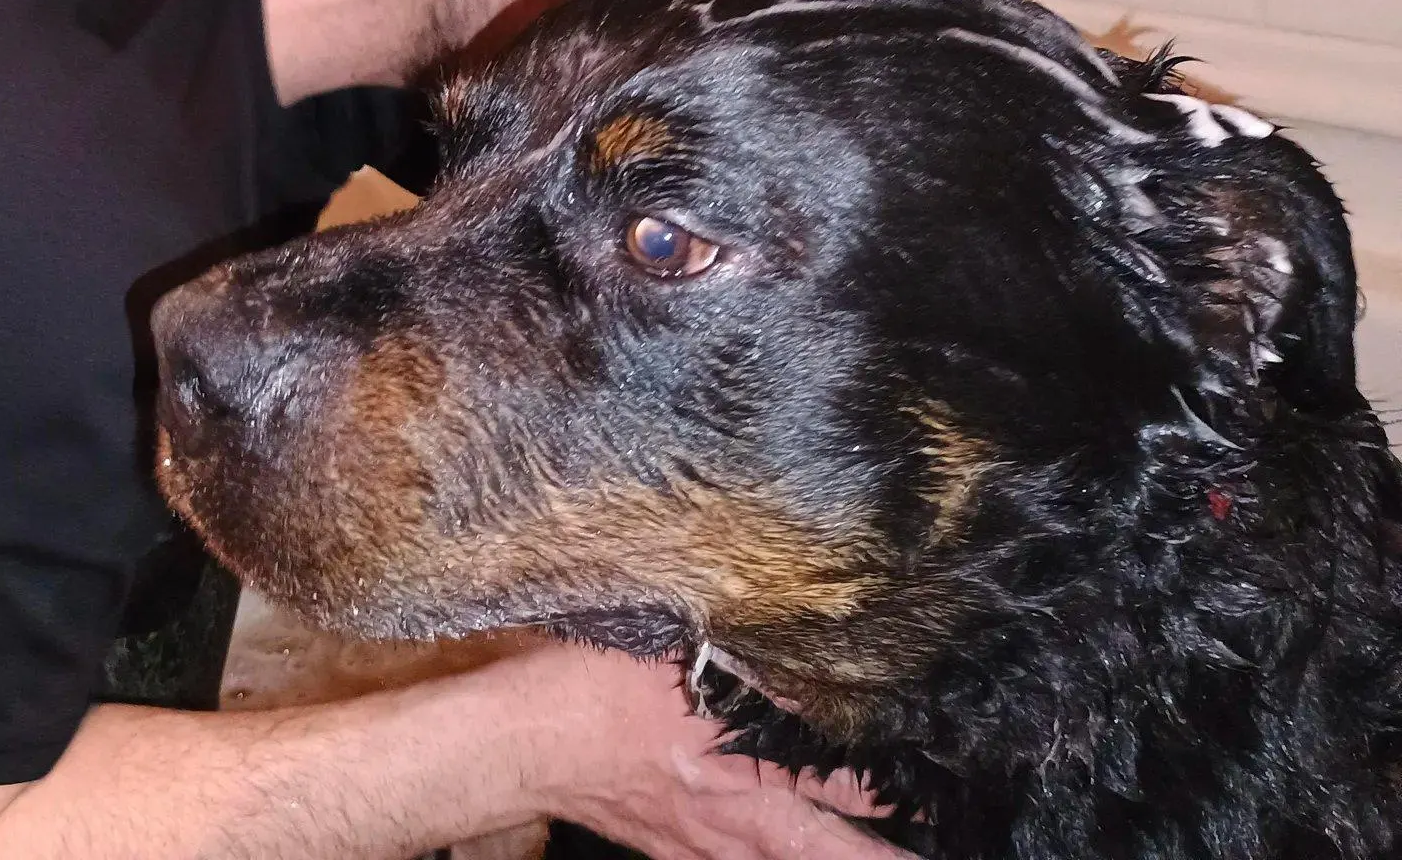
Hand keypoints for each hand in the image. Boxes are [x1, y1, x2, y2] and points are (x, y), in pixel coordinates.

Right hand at [511, 644, 911, 859]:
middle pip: (830, 848)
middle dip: (885, 851)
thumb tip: (780, 627)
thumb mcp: (669, 642)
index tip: (939, 781)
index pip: (843, 778)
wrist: (523, 742)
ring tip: (882, 853)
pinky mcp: (672, 850)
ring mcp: (704, 842)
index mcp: (742, 754)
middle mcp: (734, 811)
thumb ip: (733, 646)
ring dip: (835, 858)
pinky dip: (766, 859)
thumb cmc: (589, 686)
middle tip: (937, 845)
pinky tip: (772, 850)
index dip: (895, 785)